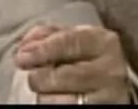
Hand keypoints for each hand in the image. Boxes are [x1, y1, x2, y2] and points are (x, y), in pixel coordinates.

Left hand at [14, 24, 129, 104]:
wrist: (114, 81)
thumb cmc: (89, 55)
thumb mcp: (73, 37)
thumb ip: (48, 35)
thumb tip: (25, 47)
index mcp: (103, 42)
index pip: (69, 43)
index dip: (43, 50)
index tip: (23, 56)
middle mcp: (110, 70)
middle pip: (63, 75)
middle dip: (39, 76)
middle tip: (32, 74)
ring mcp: (107, 96)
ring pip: (60, 100)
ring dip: (45, 94)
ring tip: (48, 87)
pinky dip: (53, 103)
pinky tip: (55, 97)